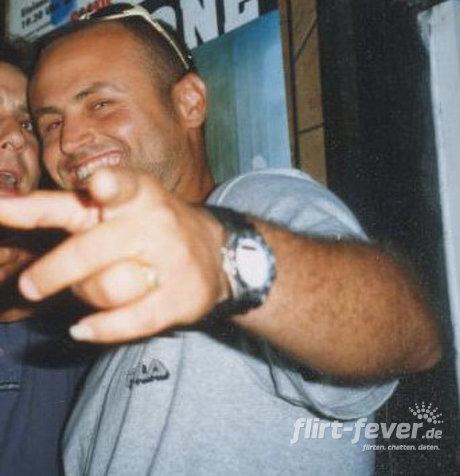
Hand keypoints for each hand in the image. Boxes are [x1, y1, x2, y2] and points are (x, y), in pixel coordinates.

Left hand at [0, 168, 226, 341]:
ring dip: (87, 297)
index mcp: (137, 196)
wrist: (219, 254)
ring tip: (95, 292)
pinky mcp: (178, 300)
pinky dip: (100, 329)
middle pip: (91, 252)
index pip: (120, 186)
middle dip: (52, 272)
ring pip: (103, 290)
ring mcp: (169, 263)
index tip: (97, 185)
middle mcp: (154, 225)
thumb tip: (2, 203)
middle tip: (28, 287)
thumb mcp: (120, 206)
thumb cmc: (153, 227)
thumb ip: (66, 205)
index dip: (109, 186)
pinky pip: (128, 322)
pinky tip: (83, 329)